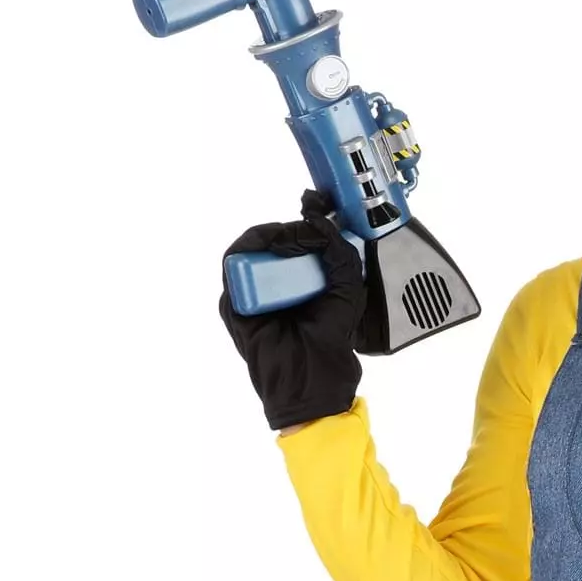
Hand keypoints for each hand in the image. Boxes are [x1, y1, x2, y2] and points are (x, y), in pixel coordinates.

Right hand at [218, 190, 366, 430]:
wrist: (312, 376)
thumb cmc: (330, 341)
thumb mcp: (347, 288)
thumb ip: (339, 253)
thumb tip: (318, 222)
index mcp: (300, 283)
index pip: (297, 242)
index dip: (305, 221)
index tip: (316, 204)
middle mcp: (276, 285)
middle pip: (274, 241)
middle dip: (291, 226)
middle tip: (308, 220)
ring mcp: (253, 293)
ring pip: (252, 247)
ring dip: (271, 233)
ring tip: (292, 236)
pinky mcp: (234, 301)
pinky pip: (234, 263)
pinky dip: (250, 246)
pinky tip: (272, 244)